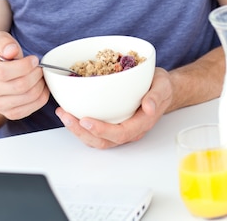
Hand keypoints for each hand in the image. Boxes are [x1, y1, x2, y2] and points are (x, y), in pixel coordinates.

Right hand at [0, 31, 49, 120]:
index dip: (24, 66)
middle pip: (18, 86)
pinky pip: (29, 109)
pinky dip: (40, 98)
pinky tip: (40, 88)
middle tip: (40, 68)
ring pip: (26, 98)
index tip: (34, 59)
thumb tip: (12, 51)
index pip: (3, 72)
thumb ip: (4, 42)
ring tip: (40, 76)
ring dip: (39, 86)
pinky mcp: (8, 113)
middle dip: (35, 75)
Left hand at [55, 67, 172, 148]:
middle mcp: (129, 130)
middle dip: (83, 132)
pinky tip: (70, 113)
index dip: (102, 130)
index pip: (120, 133)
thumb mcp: (162, 86)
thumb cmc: (160, 87)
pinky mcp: (112, 122)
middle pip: (104, 141)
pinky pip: (95, 131)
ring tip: (64, 115)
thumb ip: (156, 96)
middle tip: (67, 117)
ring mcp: (120, 128)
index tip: (86, 121)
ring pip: (97, 139)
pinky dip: (80, 125)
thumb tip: (148, 107)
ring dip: (78, 131)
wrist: (161, 89)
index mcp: (141, 123)